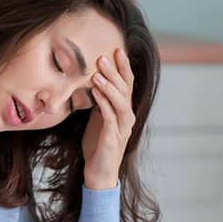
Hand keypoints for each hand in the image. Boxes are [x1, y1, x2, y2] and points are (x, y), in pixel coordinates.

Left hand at [81, 48, 135, 189]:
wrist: (99, 172)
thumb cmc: (98, 145)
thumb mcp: (99, 119)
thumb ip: (101, 102)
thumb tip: (94, 83)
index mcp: (124, 111)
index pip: (127, 84)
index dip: (123, 67)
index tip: (117, 49)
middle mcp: (127, 117)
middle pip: (125, 89)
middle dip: (115, 71)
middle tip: (103, 56)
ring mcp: (122, 127)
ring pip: (120, 102)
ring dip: (109, 85)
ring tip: (97, 72)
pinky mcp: (112, 138)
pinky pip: (109, 117)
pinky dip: (103, 103)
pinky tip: (95, 92)